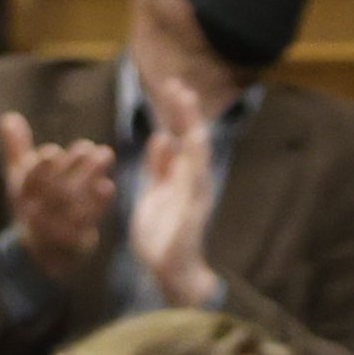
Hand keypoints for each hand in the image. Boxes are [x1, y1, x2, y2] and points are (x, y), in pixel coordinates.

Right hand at [0, 110, 117, 274]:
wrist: (44, 251)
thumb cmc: (35, 202)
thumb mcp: (20, 176)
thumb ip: (16, 147)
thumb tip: (8, 117)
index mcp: (22, 196)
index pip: (29, 182)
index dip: (40, 169)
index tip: (54, 151)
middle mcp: (37, 214)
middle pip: (55, 190)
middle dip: (72, 166)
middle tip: (89, 146)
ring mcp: (57, 230)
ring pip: (74, 203)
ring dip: (91, 177)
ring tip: (106, 154)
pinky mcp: (76, 241)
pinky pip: (88, 222)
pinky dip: (99, 204)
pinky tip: (108, 186)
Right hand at [130, 82, 219, 309]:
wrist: (172, 271)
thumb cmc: (178, 250)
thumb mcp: (179, 219)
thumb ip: (176, 183)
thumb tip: (169, 149)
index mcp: (195, 181)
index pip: (194, 141)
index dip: (188, 117)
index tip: (182, 93)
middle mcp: (188, 179)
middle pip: (186, 137)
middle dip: (181, 111)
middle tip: (174, 83)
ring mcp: (174, 185)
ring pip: (174, 147)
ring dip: (171, 124)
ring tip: (167, 98)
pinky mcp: (160, 194)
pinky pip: (161, 165)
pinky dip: (160, 149)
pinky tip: (158, 137)